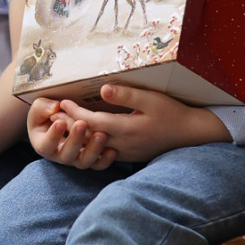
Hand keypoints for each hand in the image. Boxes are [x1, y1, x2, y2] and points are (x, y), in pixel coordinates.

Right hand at [27, 97, 116, 169]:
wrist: (58, 120)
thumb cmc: (47, 114)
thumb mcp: (40, 108)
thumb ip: (43, 107)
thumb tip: (55, 107)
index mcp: (43, 145)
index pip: (46, 145)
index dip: (53, 135)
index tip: (60, 122)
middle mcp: (59, 156)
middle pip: (67, 155)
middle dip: (75, 140)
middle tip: (82, 123)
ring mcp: (76, 159)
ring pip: (84, 161)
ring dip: (93, 149)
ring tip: (101, 134)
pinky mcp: (90, 159)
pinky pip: (98, 164)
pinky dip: (105, 159)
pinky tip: (112, 150)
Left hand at [54, 83, 229, 163]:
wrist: (190, 134)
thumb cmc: (172, 113)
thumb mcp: (151, 99)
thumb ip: (126, 94)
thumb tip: (102, 89)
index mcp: (126, 129)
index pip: (92, 122)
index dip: (74, 113)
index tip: (61, 102)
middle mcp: (123, 145)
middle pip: (88, 136)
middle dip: (70, 125)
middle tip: (53, 114)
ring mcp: (125, 153)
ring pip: (94, 146)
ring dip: (78, 135)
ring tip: (64, 124)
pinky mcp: (129, 156)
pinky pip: (104, 151)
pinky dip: (91, 143)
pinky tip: (84, 134)